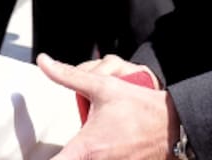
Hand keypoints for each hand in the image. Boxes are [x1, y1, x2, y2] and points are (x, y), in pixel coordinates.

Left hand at [38, 53, 177, 159]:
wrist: (175, 125)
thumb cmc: (141, 106)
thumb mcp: (103, 85)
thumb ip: (68, 76)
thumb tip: (45, 62)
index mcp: (87, 148)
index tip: (36, 156)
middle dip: (68, 151)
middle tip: (77, 133)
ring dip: (85, 152)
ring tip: (102, 135)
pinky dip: (101, 154)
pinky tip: (114, 142)